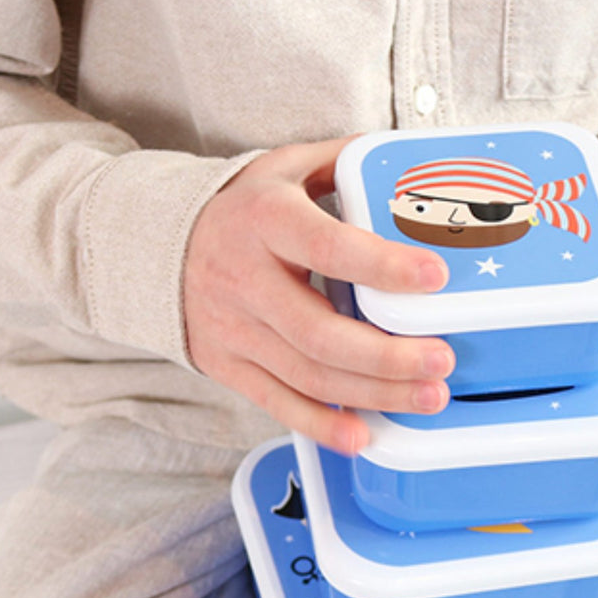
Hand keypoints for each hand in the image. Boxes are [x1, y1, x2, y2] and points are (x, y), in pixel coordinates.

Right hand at [184, 137, 455, 453]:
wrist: (156, 246)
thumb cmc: (243, 210)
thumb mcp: (285, 169)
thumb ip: (344, 164)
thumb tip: (414, 162)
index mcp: (265, 220)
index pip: (328, 247)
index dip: (382, 267)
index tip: (434, 278)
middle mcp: (245, 279)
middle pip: (320, 332)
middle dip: (387, 355)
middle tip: (441, 360)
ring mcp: (234, 330)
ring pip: (308, 375)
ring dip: (373, 393)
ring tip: (427, 396)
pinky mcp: (227, 366)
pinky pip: (278, 403)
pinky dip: (322, 425)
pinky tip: (363, 435)